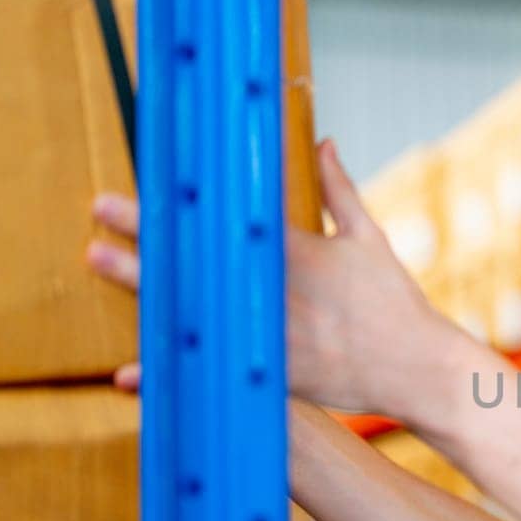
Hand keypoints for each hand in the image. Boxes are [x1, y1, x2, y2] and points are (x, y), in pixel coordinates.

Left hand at [87, 139, 475, 416]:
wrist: (420, 368)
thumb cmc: (396, 302)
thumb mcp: (370, 240)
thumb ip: (340, 191)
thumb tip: (325, 143)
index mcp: (299, 253)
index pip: (230, 218)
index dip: (187, 201)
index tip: (158, 179)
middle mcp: (277, 292)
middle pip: (201, 260)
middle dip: (147, 237)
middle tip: (100, 216)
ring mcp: (272, 335)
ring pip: (195, 308)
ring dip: (143, 286)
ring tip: (100, 261)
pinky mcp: (273, 376)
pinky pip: (212, 370)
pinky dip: (170, 372)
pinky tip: (130, 373)